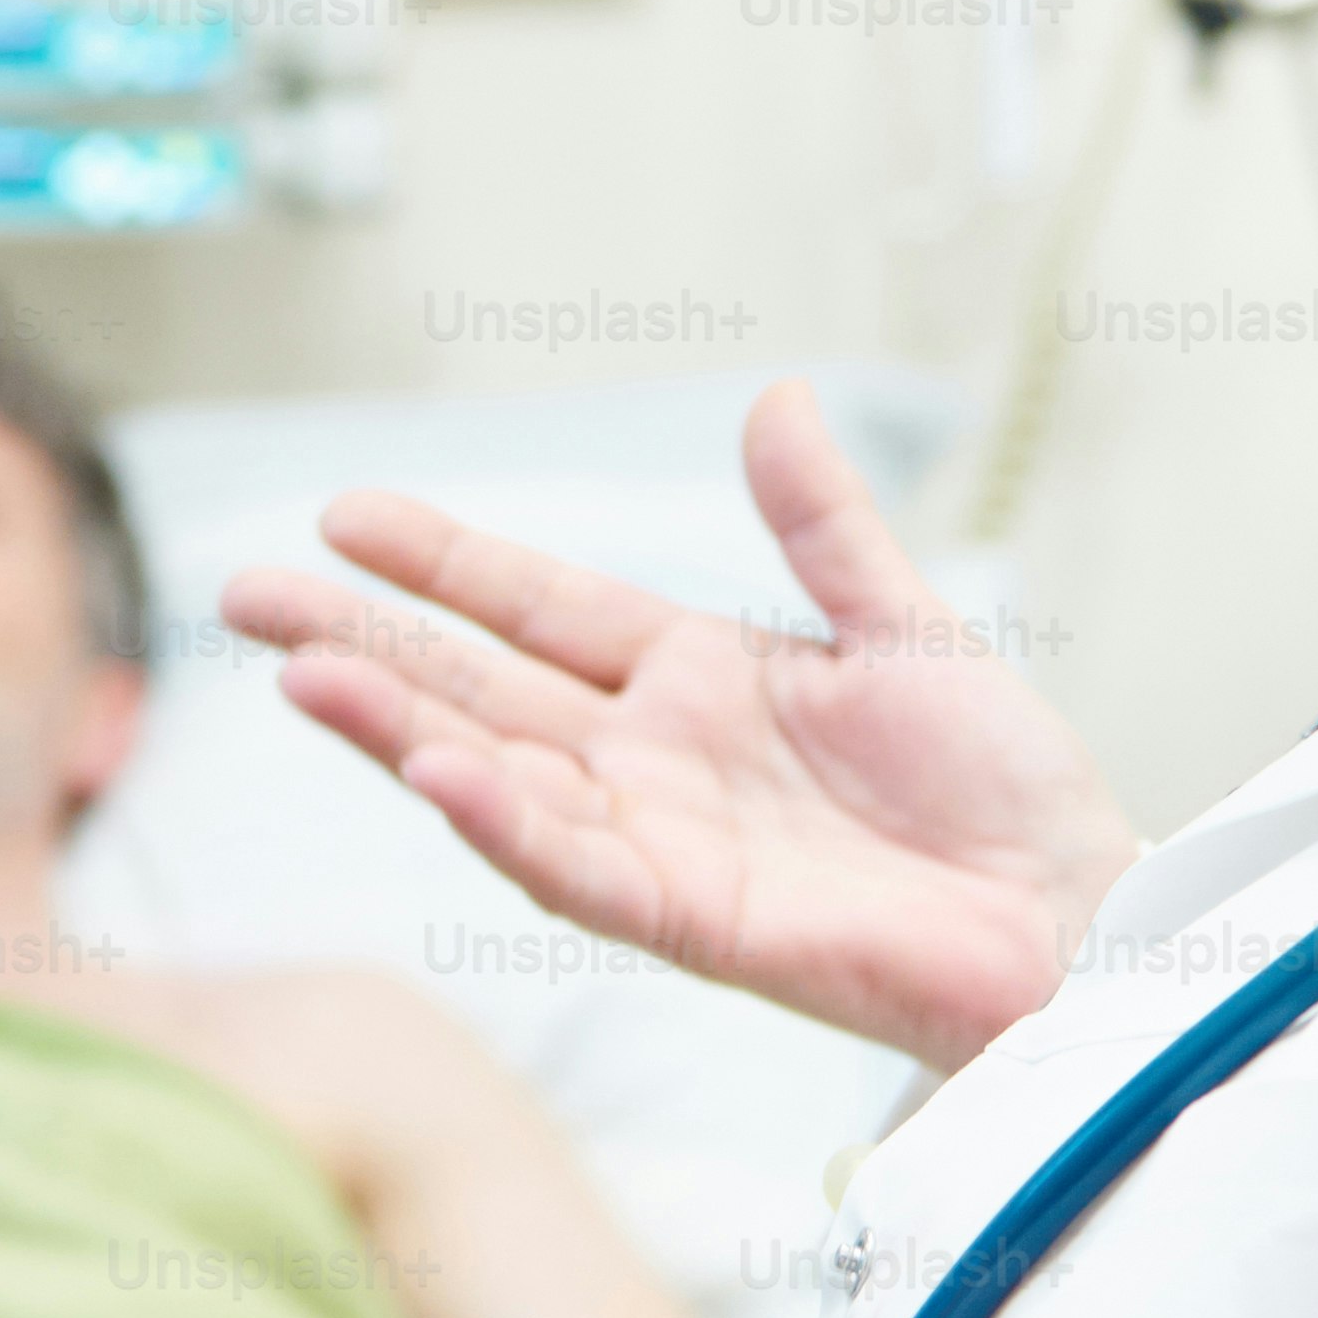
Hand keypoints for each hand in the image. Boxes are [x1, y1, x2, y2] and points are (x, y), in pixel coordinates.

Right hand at [214, 377, 1137, 1069]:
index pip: (535, 608)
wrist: (1076, 909)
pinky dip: (507, 825)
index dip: (441, 564)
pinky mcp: (697, 919)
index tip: (343, 515)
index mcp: (694, 680)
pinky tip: (438, 772)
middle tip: (241, 595)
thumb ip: (824, 527)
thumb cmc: (1002, 788)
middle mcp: (652, 760)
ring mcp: (662, 842)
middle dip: (361, 645)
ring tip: (299, 673)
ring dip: (398, 731)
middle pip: (477, 690)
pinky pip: (581, 868)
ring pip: (497, 778)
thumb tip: (777, 397)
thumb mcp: (904, 626)